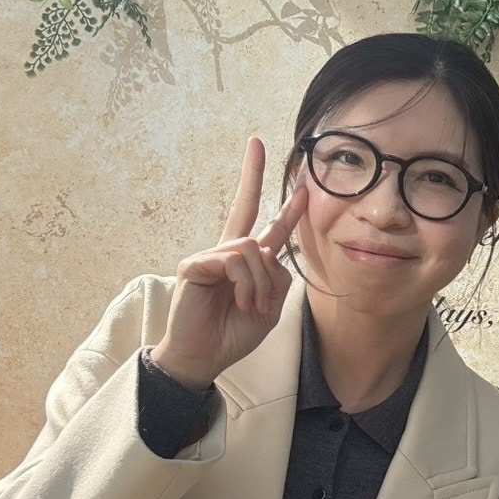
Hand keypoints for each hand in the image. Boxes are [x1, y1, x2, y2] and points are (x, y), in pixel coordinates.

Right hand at [150, 138, 307, 388]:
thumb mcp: (270, 307)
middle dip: (252, 174)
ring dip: (259, 283)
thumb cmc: (234, 334)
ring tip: (250, 306)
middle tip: (255, 142)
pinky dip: (245, 284)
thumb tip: (267, 252)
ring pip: (253, 249)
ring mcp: (211, 256)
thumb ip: (276, 278)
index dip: (287, 210)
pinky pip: (235, 261)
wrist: (205, 356)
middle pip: (246, 208)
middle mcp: (229, 254)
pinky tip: (238, 301)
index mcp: (249, 265)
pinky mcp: (195, 263)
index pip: (271, 230)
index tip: (302, 188)